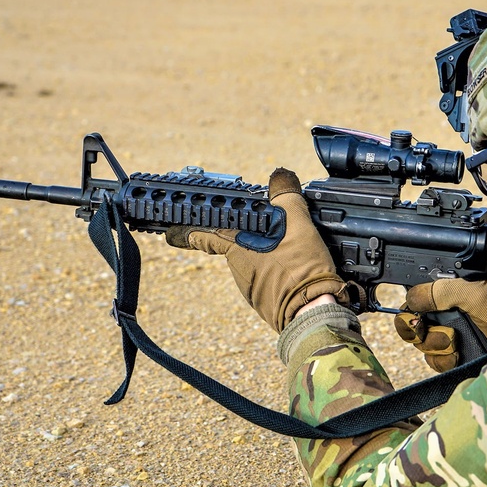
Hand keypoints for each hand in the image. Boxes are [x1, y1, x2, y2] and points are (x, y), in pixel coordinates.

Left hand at [165, 168, 350, 332]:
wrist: (313, 311)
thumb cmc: (300, 268)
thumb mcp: (296, 221)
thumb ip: (285, 194)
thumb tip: (279, 175)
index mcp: (236, 244)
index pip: (202, 233)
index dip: (187, 230)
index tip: (173, 230)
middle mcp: (237, 266)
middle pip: (235, 244)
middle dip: (247, 236)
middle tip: (268, 229)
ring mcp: (249, 286)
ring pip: (252, 261)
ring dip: (264, 253)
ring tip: (291, 249)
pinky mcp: (263, 300)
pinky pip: (264, 278)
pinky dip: (274, 270)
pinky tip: (294, 266)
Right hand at [394, 277, 486, 371]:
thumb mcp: (473, 292)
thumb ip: (440, 291)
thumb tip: (411, 298)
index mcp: (447, 294)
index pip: (415, 300)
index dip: (410, 308)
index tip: (414, 314)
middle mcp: (445, 315)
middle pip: (411, 325)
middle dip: (416, 328)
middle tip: (425, 327)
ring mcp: (450, 338)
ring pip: (421, 345)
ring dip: (434, 343)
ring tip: (454, 339)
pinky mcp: (456, 359)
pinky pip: (435, 362)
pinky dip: (443, 359)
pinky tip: (458, 354)